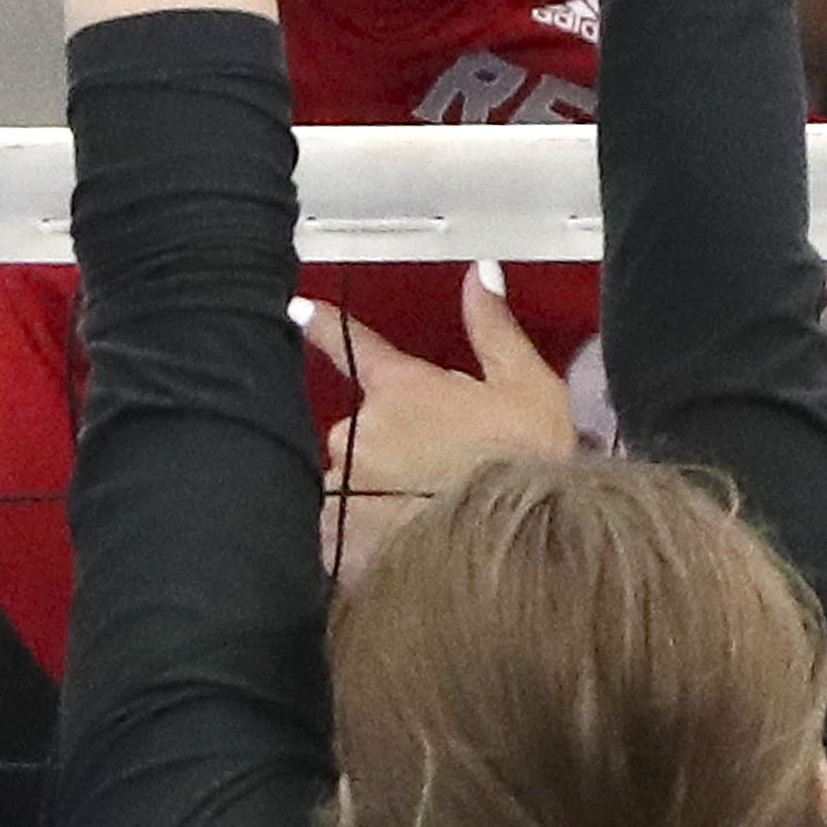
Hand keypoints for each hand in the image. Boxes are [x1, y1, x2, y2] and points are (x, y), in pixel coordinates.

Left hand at [297, 264, 575, 580]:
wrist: (525, 550)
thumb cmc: (530, 465)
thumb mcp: (528, 386)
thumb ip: (493, 328)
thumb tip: (480, 271)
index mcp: (400, 388)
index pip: (351, 344)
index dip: (323, 325)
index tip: (297, 310)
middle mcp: (359, 432)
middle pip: (358, 430)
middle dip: (386, 448)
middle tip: (436, 479)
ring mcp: (344, 488)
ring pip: (347, 482)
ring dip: (372, 496)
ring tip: (419, 527)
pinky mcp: (338, 540)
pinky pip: (336, 532)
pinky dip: (358, 540)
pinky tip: (394, 555)